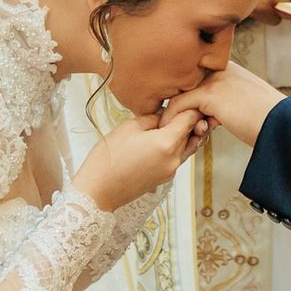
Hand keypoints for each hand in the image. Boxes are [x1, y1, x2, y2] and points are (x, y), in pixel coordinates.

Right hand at [72, 102, 209, 211]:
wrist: (99, 190)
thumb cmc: (109, 158)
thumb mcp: (129, 127)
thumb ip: (153, 118)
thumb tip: (165, 115)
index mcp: (167, 143)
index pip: (190, 119)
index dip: (188, 107)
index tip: (182, 100)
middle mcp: (174, 159)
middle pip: (192, 133)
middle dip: (187, 120)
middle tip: (175, 109)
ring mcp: (171, 170)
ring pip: (187, 146)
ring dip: (182, 135)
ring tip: (166, 124)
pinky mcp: (165, 178)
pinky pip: (177, 157)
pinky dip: (174, 147)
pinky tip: (159, 140)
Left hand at [164, 62, 283, 147]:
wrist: (281, 125)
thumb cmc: (267, 120)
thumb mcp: (243, 104)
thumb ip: (224, 102)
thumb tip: (207, 115)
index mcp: (228, 68)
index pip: (196, 80)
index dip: (189, 101)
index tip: (191, 121)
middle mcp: (219, 69)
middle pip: (186, 86)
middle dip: (180, 109)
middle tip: (181, 129)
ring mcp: (214, 79)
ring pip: (180, 95)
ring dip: (175, 116)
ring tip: (179, 133)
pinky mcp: (210, 93)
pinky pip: (179, 105)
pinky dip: (172, 119)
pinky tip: (174, 132)